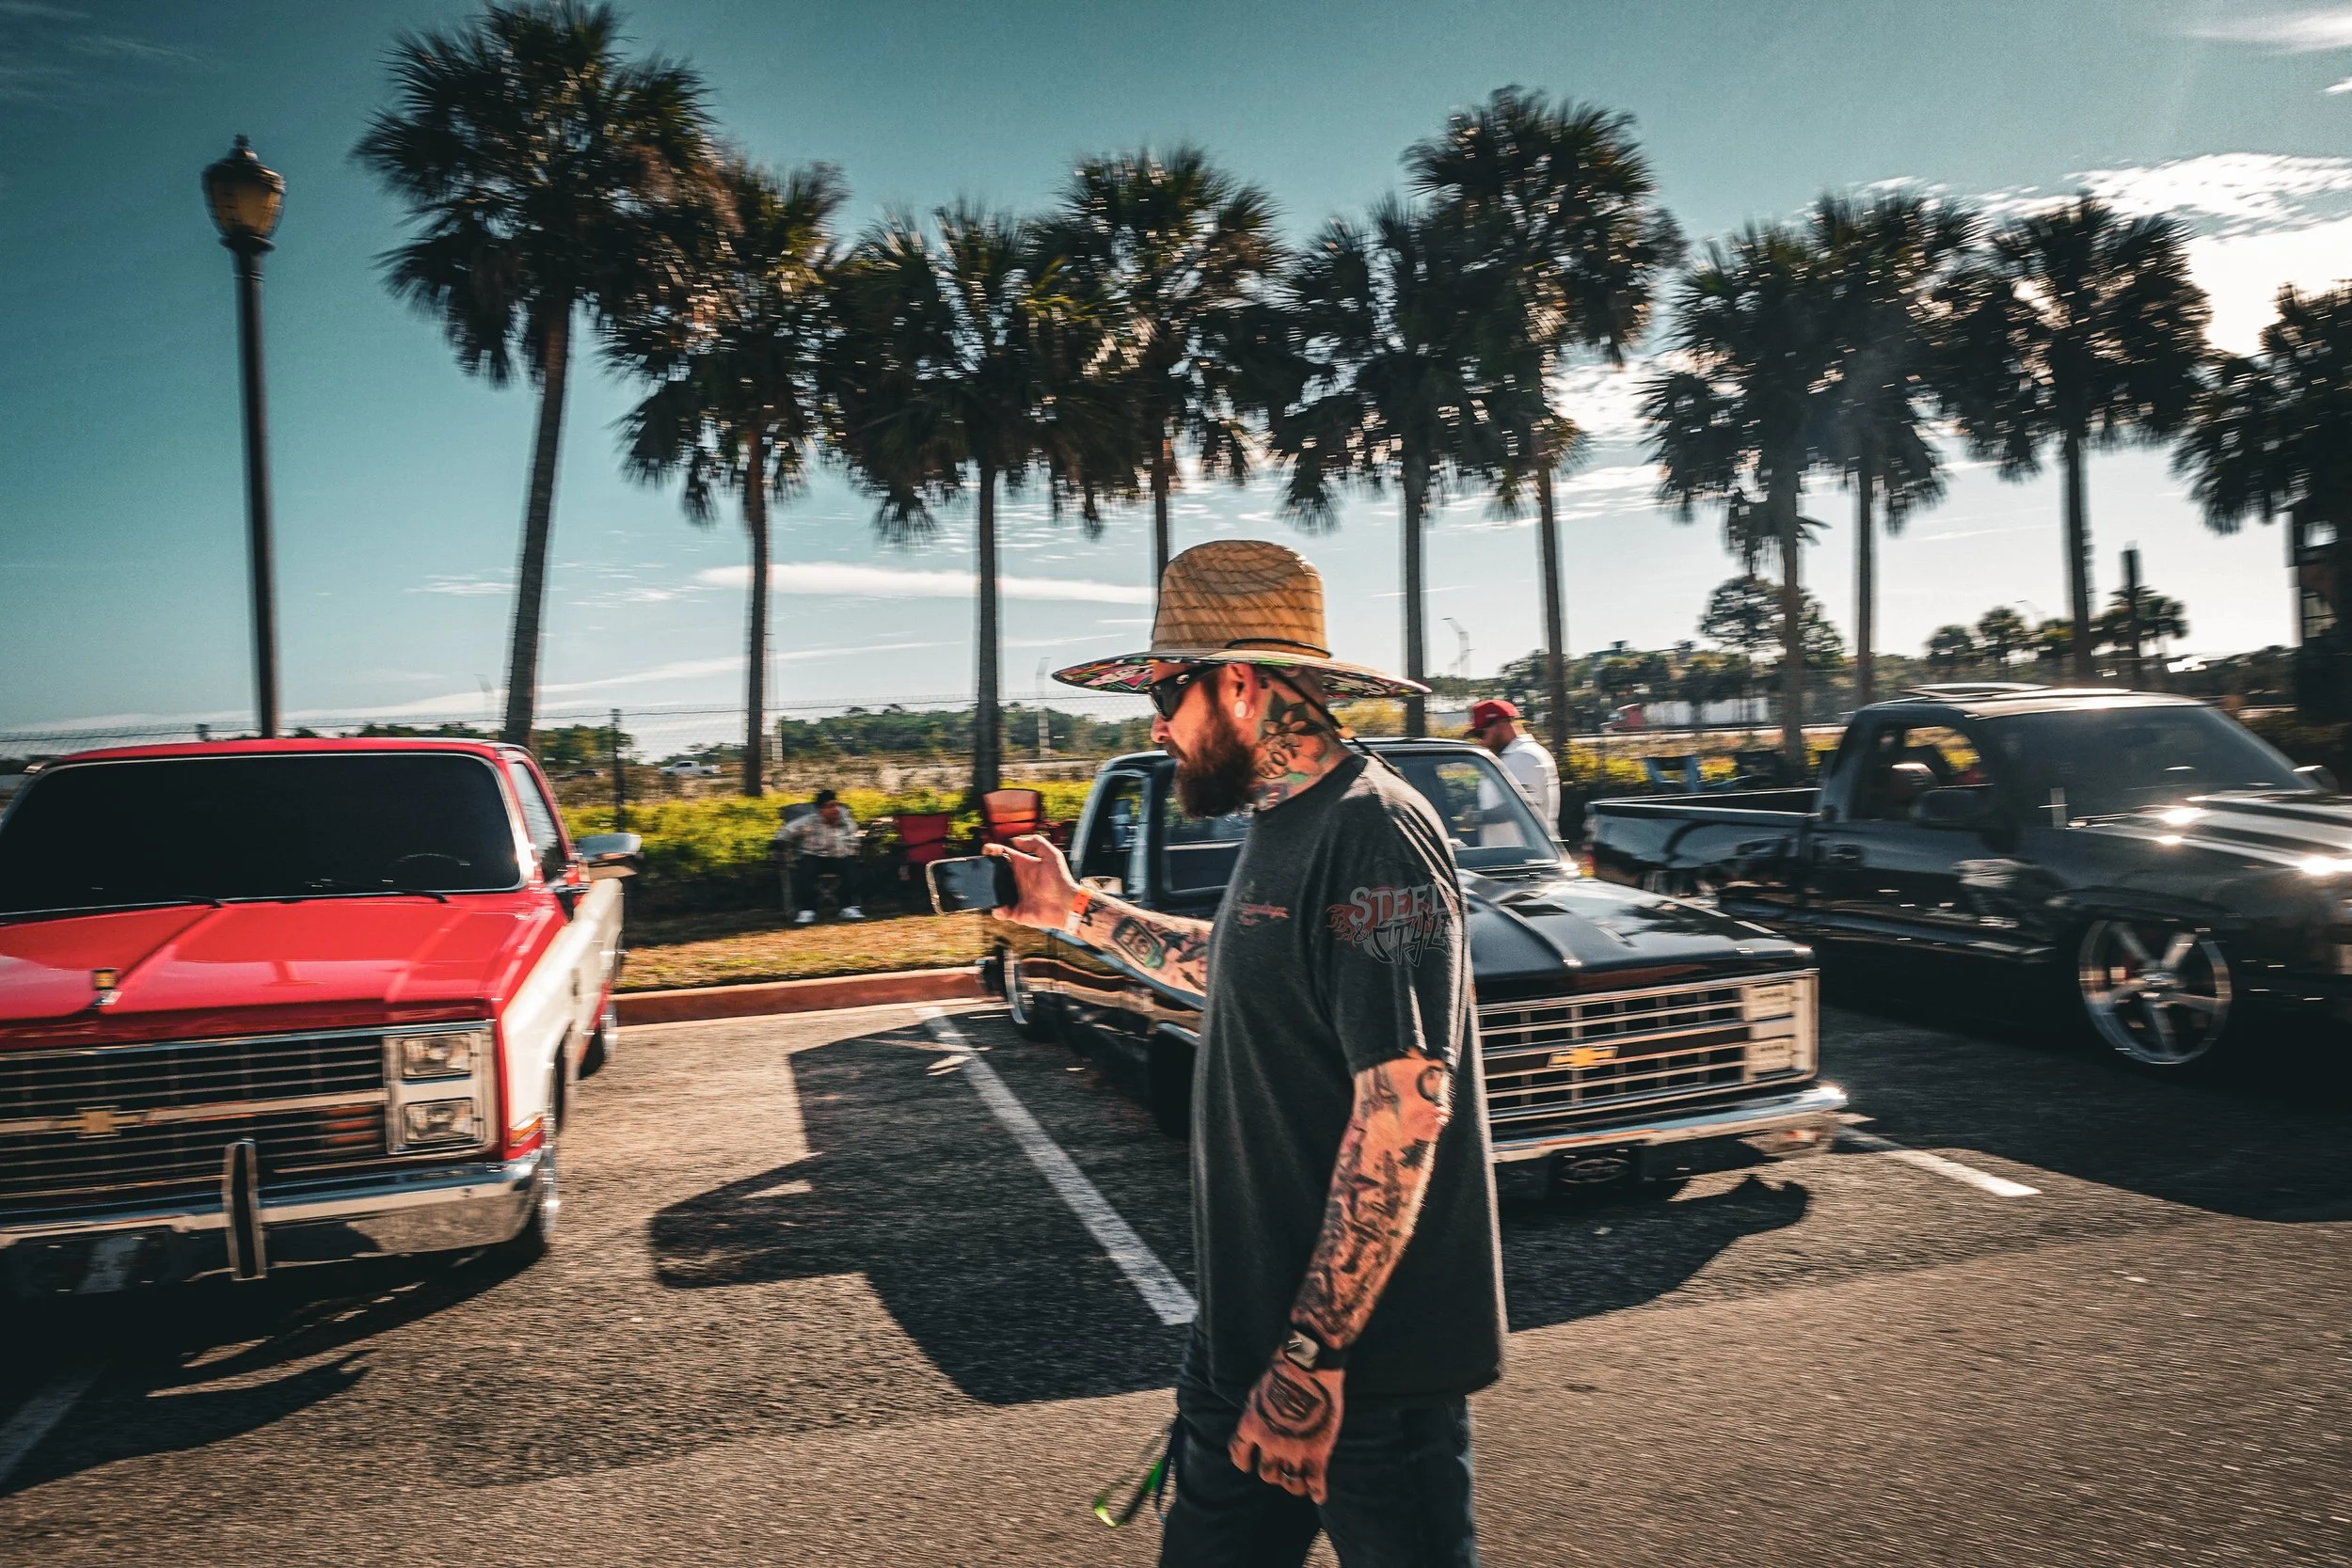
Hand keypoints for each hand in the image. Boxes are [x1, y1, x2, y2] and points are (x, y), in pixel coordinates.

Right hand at [985, 834, 1079, 931]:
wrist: (1067, 905)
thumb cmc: (1061, 879)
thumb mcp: (1052, 855)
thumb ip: (1036, 843)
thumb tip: (1015, 840)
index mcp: (1022, 865)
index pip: (1002, 854)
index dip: (992, 850)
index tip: (985, 850)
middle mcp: (1015, 879)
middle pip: (993, 873)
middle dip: (985, 871)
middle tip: (981, 871)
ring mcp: (1014, 895)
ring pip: (993, 892)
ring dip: (988, 891)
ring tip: (987, 890)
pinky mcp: (1015, 911)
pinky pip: (1000, 911)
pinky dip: (996, 910)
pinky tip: (1001, 907)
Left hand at [1230, 1357, 1343, 1501]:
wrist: (1307, 1366)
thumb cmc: (1282, 1370)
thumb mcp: (1257, 1393)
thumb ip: (1257, 1413)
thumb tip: (1258, 1422)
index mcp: (1250, 1426)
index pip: (1238, 1453)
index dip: (1243, 1462)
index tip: (1246, 1466)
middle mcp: (1268, 1443)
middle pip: (1267, 1474)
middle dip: (1273, 1474)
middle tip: (1281, 1470)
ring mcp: (1292, 1449)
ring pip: (1290, 1482)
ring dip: (1294, 1485)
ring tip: (1299, 1484)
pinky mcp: (1316, 1451)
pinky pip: (1315, 1481)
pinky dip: (1316, 1491)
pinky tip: (1318, 1495)